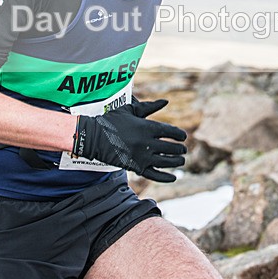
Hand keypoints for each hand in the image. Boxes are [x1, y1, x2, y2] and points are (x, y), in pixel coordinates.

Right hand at [72, 99, 187, 181]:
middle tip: (183, 150)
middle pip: (171, 148)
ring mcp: (141, 156)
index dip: (180, 135)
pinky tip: (173, 176)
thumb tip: (166, 101)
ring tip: (181, 161)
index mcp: (146, 127)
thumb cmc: (112, 121)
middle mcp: (146, 143)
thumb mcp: (130, 110)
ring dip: (176, 162)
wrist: (94, 137)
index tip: (183, 137)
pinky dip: (165, 177)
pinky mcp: (135, 167)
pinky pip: (154, 174)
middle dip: (180, 149)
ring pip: (166, 162)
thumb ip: (149, 106)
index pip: (171, 132)